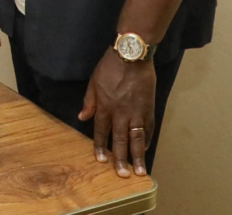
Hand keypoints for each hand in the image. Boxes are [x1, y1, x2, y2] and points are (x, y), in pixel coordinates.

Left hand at [79, 51, 156, 177]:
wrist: (132, 56)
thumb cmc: (110, 67)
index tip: (101, 160)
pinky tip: (145, 149)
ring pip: (137, 138)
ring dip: (138, 156)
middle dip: (121, 159)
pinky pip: (149, 128)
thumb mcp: (94, 82)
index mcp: (105, 107)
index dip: (100, 146)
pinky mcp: (150, 108)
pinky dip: (148, 139)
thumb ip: (89, 101)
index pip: (101, 131)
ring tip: (140, 171)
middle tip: (123, 175)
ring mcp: (137, 112)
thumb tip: (82, 117)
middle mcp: (121, 113)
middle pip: (120, 140)